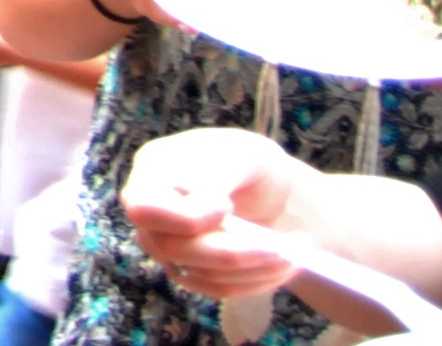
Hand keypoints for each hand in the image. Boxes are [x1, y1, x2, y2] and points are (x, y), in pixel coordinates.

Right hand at [122, 128, 315, 298]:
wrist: (267, 187)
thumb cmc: (250, 160)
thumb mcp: (241, 152)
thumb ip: (219, 173)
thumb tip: (210, 210)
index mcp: (153, 169)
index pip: (145, 208)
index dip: (187, 217)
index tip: (227, 205)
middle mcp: (150, 210)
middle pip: (171, 249)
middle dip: (232, 252)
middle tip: (282, 246)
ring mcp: (166, 244)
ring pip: (200, 274)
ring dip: (255, 268)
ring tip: (296, 252)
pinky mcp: (190, 270)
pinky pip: (218, 288)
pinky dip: (257, 280)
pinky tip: (284, 263)